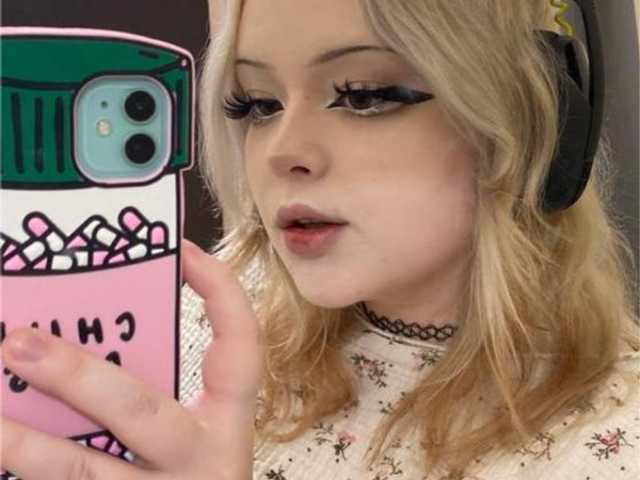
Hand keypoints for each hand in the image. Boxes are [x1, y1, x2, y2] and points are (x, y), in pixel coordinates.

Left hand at [1, 239, 263, 478]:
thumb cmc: (188, 473)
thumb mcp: (190, 431)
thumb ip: (153, 389)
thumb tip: (86, 330)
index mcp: (227, 421)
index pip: (240, 345)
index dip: (219, 291)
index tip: (181, 249)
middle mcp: (200, 458)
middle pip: (142, 412)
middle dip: (78, 377)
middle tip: (19, 343)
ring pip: (84, 470)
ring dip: (24, 442)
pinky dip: (27, 472)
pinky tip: (2, 450)